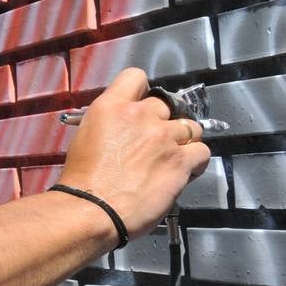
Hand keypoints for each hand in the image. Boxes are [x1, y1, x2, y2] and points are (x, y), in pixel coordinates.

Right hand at [56, 68, 210, 238]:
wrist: (93, 208)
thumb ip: (109, 124)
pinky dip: (195, 160)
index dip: (142, 92)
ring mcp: (164, 137)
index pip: (136, 77)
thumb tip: (124, 131)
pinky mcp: (181, 160)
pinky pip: (202, 151)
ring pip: (191, 127)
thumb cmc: (83, 180)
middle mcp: (140, 115)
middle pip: (167, 104)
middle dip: (164, 120)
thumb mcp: (86, 137)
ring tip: (172, 157)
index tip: (141, 107)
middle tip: (155, 141)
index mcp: (111, 107)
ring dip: (184, 140)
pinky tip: (183, 171)